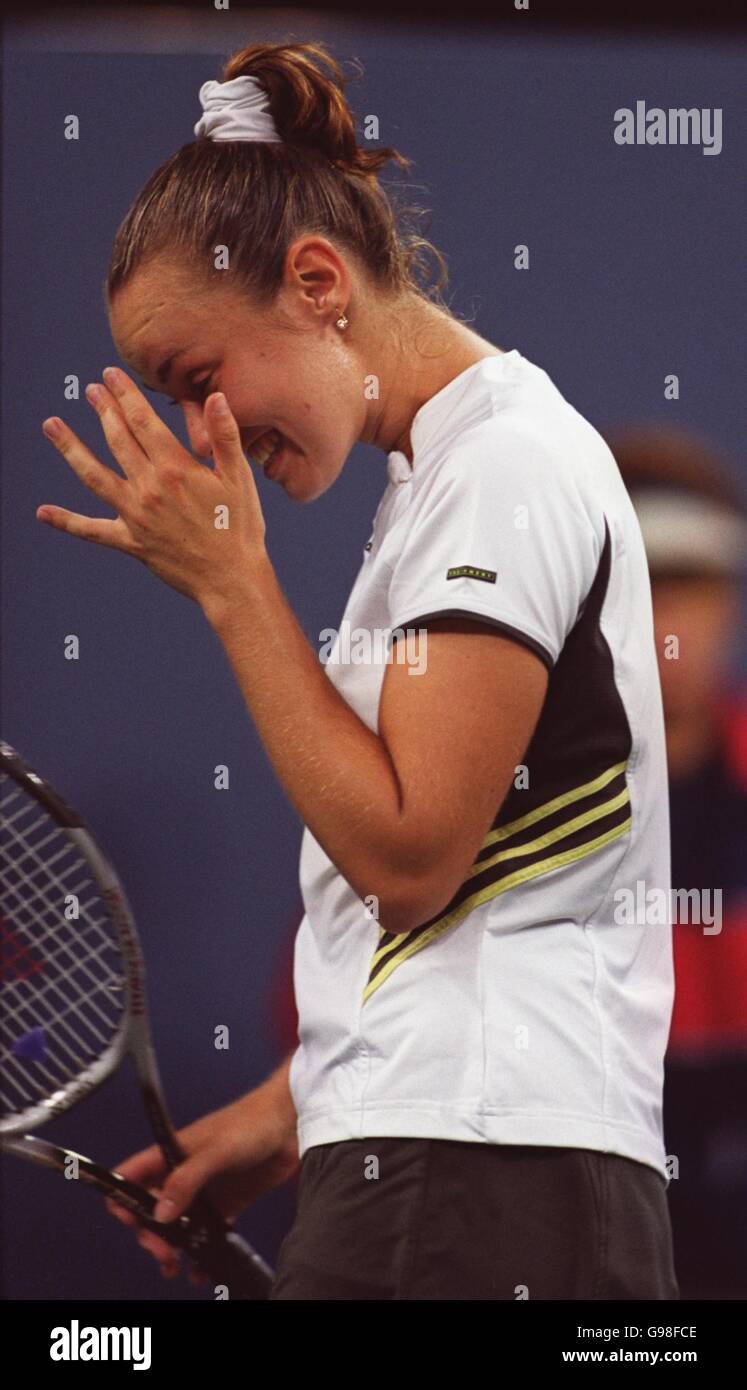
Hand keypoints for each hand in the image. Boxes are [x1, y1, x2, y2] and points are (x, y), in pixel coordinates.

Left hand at [38, 370, 268, 611]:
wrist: (231, 579)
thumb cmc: (241, 528)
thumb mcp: (240, 479)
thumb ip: (225, 436)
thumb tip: (215, 397)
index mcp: (176, 469)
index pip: (142, 421)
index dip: (125, 395)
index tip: (110, 375)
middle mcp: (149, 488)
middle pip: (118, 439)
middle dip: (103, 411)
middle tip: (91, 390)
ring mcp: (135, 516)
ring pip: (94, 475)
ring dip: (70, 448)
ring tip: (51, 425)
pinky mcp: (130, 542)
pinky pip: (92, 530)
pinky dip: (66, 521)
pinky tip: (43, 512)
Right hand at [105, 1089, 299, 1283]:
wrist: (290, 1123)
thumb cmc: (251, 1123)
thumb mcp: (216, 1151)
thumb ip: (186, 1180)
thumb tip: (160, 1213)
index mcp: (170, 1153)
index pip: (131, 1177)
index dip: (122, 1199)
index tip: (132, 1222)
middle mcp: (181, 1173)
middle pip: (149, 1209)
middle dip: (150, 1234)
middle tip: (165, 1253)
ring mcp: (202, 1190)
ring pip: (175, 1225)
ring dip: (171, 1248)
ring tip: (176, 1267)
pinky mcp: (225, 1203)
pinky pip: (204, 1232)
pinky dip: (199, 1251)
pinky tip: (201, 1268)